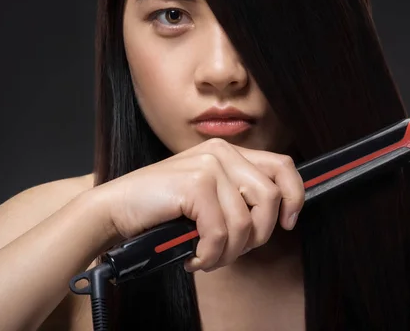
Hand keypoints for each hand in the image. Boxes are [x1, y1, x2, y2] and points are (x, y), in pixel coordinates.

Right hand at [96, 138, 304, 271]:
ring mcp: (209, 166)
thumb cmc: (162, 209)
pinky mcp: (195, 184)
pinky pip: (221, 234)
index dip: (294, 196)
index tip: (287, 223)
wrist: (115, 209)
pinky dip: (210, 255)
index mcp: (229, 152)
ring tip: (207, 256)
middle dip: (257, 236)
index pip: (282, 166)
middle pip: (270, 198)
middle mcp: (222, 152)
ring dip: (229, 253)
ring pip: (246, 223)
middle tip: (232, 250)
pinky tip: (194, 257)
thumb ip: (237, 196)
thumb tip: (278, 215)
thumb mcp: (207, 195)